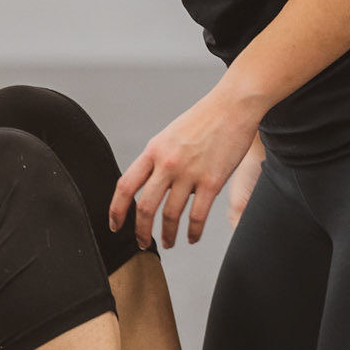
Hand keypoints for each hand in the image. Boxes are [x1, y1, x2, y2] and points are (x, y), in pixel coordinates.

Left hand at [111, 80, 263, 249]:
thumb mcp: (170, 134)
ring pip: (170, 215)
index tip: (116, 226)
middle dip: (141, 231)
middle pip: (145, 207)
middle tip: (143, 243)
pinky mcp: (212, 181)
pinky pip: (197, 216)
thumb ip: (158, 158)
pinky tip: (192, 237)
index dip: (116, 210)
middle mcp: (167, 163)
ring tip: (170, 243)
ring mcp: (189, 173)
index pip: (126, 186)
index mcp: (154, 150)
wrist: (233, 106)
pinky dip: (193, 232)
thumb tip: (148, 182)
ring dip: (168, 235)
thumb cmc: (204, 118)